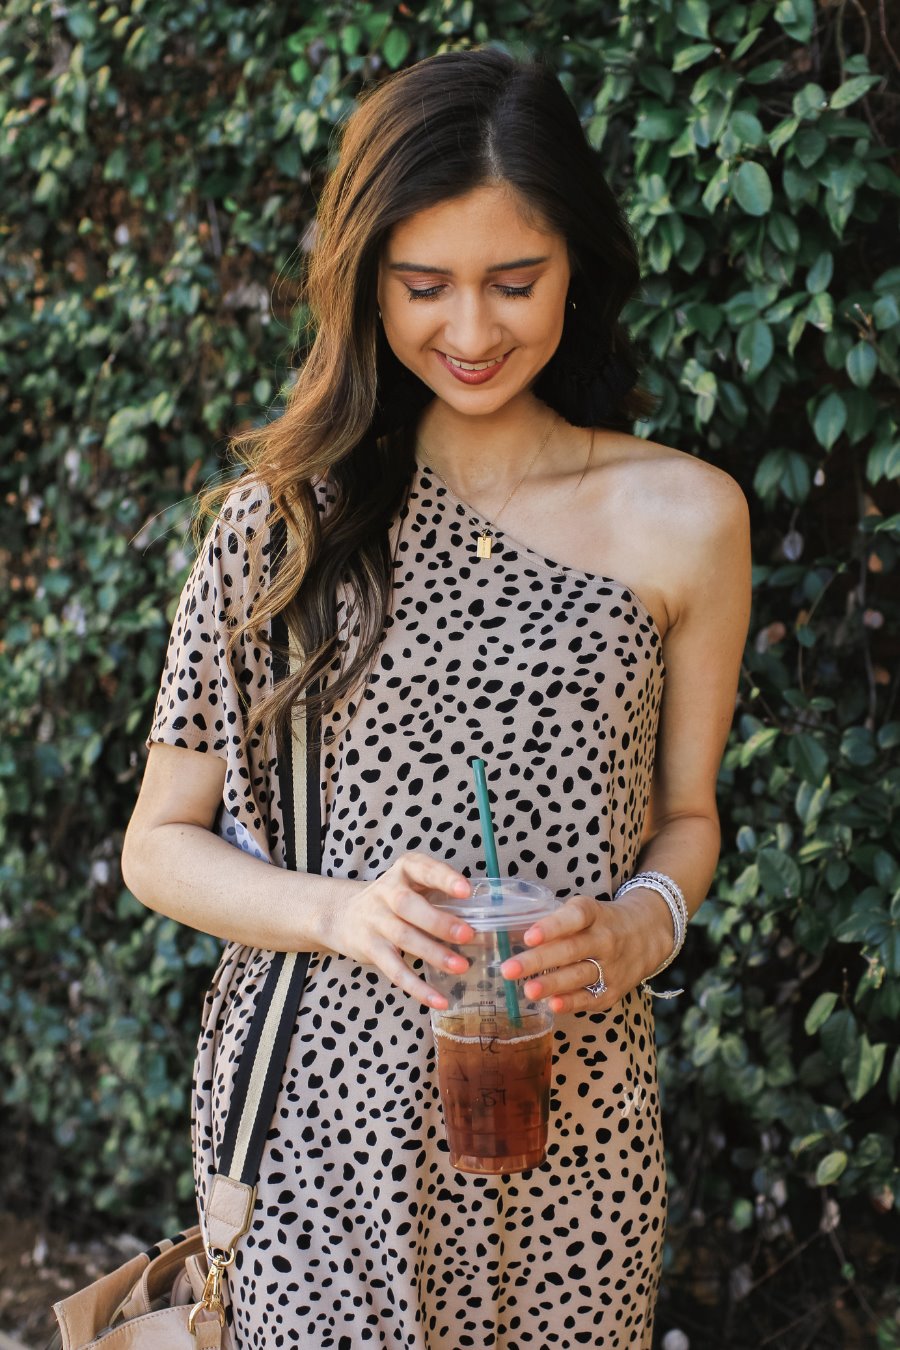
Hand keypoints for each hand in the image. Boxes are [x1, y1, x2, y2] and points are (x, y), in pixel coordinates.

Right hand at [321, 851, 473, 1008]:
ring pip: (404, 938)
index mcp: (404, 871)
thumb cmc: (393, 899)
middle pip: (408, 906)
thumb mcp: (411, 885)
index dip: (443, 878)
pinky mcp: (370, 949)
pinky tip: (439, 999)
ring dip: (433, 953)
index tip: (465, 890)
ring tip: (461, 966)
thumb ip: (440, 894)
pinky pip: (395, 970)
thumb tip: (486, 916)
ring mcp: (375, 921)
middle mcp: (385, 892)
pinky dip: (418, 987)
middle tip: (468, 934)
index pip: (423, 869)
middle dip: (438, 921)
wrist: (343, 915)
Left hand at [499, 888, 673, 1013]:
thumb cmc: (602, 922)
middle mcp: (605, 939)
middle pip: (570, 950)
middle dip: (537, 961)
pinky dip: (572, 1003)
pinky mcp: (614, 990)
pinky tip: (553, 1006)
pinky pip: (590, 998)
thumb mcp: (586, 910)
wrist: (648, 934)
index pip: (575, 917)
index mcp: (594, 914)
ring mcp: (611, 966)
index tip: (528, 936)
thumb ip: (555, 922)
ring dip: (551, 984)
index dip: (552, 927)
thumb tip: (511, 936)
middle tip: (508, 969)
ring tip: (527, 991)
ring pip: (579, 976)